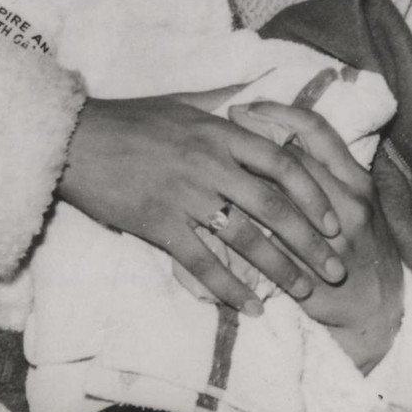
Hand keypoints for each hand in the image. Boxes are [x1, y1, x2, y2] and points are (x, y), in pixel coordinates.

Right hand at [58, 95, 347, 314]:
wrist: (76, 138)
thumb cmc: (129, 118)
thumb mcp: (182, 104)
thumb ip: (219, 108)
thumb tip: (251, 105)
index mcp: (218, 132)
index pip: (281, 162)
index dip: (312, 193)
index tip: (331, 220)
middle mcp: (209, 163)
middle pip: (274, 205)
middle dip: (309, 241)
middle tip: (334, 268)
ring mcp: (185, 195)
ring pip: (245, 238)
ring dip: (280, 269)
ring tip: (304, 292)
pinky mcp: (159, 223)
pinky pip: (202, 262)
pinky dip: (229, 288)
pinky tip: (249, 308)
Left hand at [230, 102, 403, 373]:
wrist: (378, 307)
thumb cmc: (361, 242)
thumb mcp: (354, 198)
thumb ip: (324, 167)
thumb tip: (283, 130)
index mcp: (356, 180)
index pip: (317, 131)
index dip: (279, 114)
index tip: (247, 106)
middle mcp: (348, 204)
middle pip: (290, 165)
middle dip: (249, 147)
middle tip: (213, 134)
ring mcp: (330, 241)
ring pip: (276, 203)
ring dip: (240, 186)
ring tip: (208, 170)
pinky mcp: (311, 272)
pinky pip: (269, 247)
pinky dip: (241, 233)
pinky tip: (214, 220)